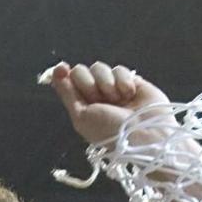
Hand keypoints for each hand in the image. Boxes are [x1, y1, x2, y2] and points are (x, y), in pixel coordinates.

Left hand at [47, 62, 173, 145]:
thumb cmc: (109, 131)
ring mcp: (113, 87)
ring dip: (106, 83)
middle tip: (99, 99)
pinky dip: (123, 81)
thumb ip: (67, 93)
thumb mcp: (81, 116)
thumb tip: (56, 70)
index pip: (67, 81)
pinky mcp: (131, 81)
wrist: (144, 134)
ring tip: (118, 100)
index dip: (64, 74)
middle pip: (81, 71)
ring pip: (99, 68)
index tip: (63, 68)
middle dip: (88, 84)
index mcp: (81, 105)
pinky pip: (119, 69)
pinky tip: (130, 94)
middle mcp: (95, 95)